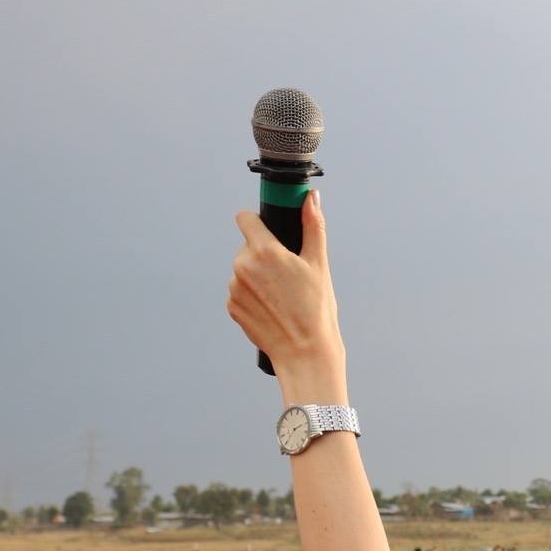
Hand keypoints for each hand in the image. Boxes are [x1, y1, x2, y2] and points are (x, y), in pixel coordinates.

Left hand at [227, 191, 343, 382]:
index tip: (270, 232)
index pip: (245, 219)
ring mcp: (233, 288)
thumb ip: (313, 226)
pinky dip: (254, 297)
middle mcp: (242, 266)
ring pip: (244, 270)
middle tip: (289, 277)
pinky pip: (240, 292)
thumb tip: (312, 197)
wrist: (305, 353)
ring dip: (258, 277)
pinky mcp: (231, 307)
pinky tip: (273, 310)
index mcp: (264, 251)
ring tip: (283, 297)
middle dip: (265, 255)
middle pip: (248, 247)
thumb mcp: (319, 265)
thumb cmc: (317, 310)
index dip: (258, 222)